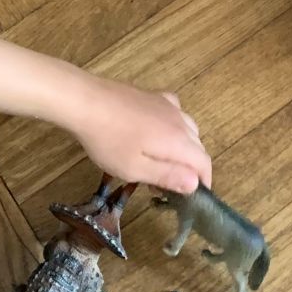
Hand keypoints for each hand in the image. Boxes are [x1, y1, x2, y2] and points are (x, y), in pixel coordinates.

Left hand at [66, 76, 212, 192]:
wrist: (87, 102)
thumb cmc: (109, 141)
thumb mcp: (135, 168)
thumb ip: (167, 176)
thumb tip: (195, 183)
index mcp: (178, 141)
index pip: (204, 162)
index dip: (204, 181)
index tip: (194, 196)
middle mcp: (179, 120)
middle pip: (198, 146)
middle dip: (191, 166)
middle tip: (169, 183)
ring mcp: (167, 105)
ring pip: (189, 127)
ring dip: (184, 146)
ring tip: (163, 159)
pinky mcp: (154, 95)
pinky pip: (175, 111)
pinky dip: (175, 125)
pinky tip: (159, 128)